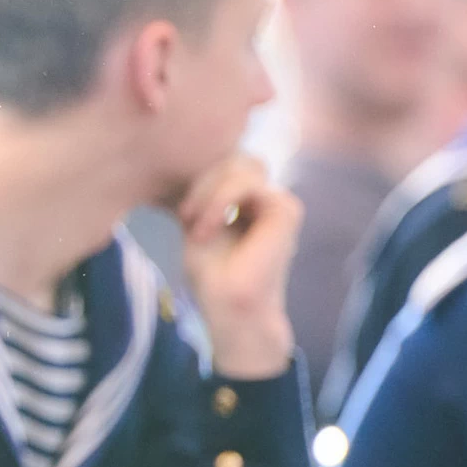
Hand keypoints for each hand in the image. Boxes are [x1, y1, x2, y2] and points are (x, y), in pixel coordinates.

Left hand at [175, 154, 302, 379]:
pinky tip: (209, 227)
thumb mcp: (197, 222)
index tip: (180, 217)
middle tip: (185, 218)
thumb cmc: (212, 275)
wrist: (230, 309)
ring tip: (197, 226)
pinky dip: (220, 200)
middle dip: (202, 183)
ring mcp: (278, 202)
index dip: (197, 182)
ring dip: (209, 193)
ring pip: (238, 165)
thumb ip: (204, 192)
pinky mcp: (285, 209)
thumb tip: (188, 157)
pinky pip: (246, 183)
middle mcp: (265, 199)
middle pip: (232, 158)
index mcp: (246, 202)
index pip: (223, 164)